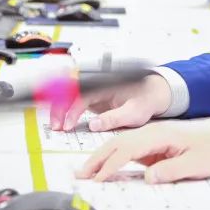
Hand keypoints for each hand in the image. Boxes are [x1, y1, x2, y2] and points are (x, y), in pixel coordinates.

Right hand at [50, 74, 171, 131]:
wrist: (152, 94)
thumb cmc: (145, 100)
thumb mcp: (134, 113)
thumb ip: (114, 118)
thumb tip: (93, 125)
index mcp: (106, 83)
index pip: (82, 93)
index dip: (72, 109)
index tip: (68, 125)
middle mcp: (97, 83)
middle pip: (70, 90)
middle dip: (60, 107)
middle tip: (57, 126)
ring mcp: (93, 89)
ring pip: (69, 94)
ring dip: (60, 108)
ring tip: (57, 126)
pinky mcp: (92, 96)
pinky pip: (74, 100)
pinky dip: (65, 110)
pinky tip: (62, 122)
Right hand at [76, 117, 209, 183]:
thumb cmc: (209, 148)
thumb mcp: (195, 163)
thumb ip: (171, 170)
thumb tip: (148, 177)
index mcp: (160, 134)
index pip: (129, 148)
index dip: (112, 164)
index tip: (100, 178)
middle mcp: (151, 132)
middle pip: (118, 142)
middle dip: (98, 158)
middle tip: (80, 174)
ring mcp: (149, 136)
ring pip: (119, 144)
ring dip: (101, 157)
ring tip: (85, 172)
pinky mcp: (150, 143)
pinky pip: (127, 149)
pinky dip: (112, 157)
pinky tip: (103, 167)